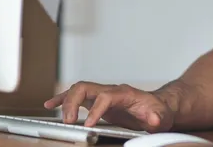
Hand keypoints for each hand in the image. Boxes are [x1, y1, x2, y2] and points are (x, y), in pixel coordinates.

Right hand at [44, 82, 173, 132]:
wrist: (158, 106)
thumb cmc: (158, 111)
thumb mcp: (161, 116)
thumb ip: (157, 117)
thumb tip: (153, 119)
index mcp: (124, 93)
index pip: (106, 96)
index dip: (96, 109)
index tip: (89, 124)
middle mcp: (110, 90)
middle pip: (86, 87)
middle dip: (74, 102)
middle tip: (69, 121)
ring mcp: (102, 94)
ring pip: (78, 90)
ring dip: (65, 101)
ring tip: (57, 115)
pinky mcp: (96, 101)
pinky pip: (76, 96)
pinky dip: (62, 99)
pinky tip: (51, 105)